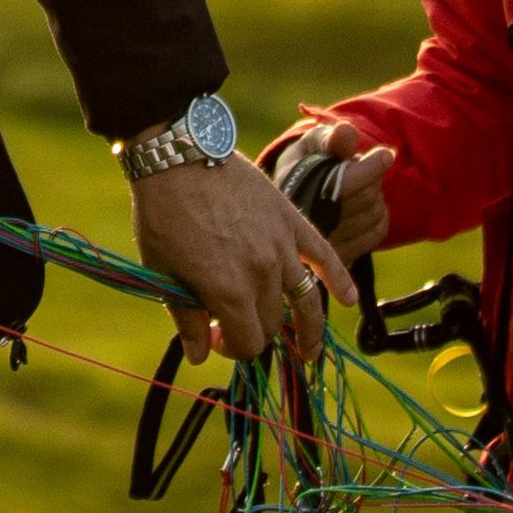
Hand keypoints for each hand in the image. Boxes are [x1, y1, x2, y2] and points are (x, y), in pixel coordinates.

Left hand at [130, 151, 346, 371]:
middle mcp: (262, 273)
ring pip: (304, 301)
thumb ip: (185, 317)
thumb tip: (199, 355)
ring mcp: (281, 246)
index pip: (247, 343)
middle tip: (232, 323)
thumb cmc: (162, 214)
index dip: (231, 348)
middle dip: (254, 332)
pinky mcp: (291, 221)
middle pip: (272, 324)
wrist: (177, 157)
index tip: (214, 336)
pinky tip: (350, 299)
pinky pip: (325, 256)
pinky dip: (340, 280)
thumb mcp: (163, 271)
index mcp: (228, 290)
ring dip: (308, 330)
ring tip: (309, 351)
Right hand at [269, 120, 396, 261]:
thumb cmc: (305, 165)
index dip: (370, 167)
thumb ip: (329, 138)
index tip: (386, 154)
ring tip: (358, 186)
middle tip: (360, 166)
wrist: (293, 200)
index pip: (345, 184)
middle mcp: (309, 226)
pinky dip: (380, 215)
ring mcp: (326, 246)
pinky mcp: (341, 258)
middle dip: (372, 177)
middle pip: (366, 198)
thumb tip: (346, 131)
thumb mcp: (311, 145)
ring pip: (375, 214)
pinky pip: (377, 232)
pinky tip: (365, 206)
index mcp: (297, 192)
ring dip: (375, 195)